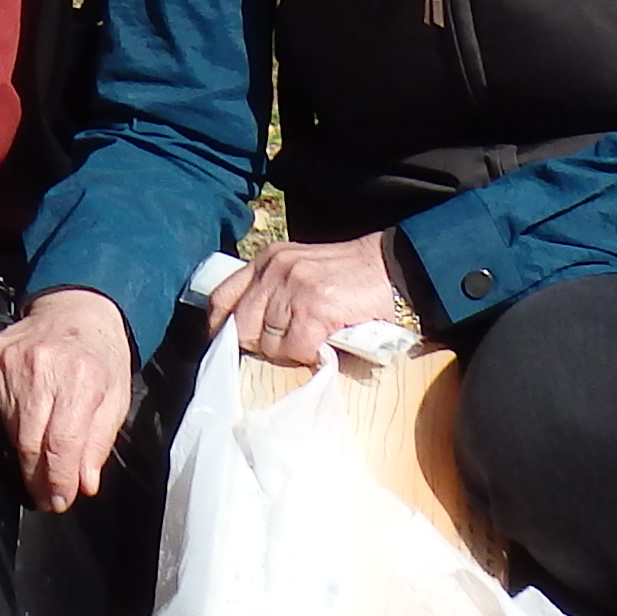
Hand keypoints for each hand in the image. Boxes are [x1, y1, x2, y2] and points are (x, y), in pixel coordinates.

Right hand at [0, 286, 136, 513]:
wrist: (77, 308)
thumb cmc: (101, 356)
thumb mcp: (116, 398)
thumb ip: (99, 442)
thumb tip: (83, 484)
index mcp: (80, 378)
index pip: (61, 444)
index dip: (58, 481)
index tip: (59, 501)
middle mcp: (41, 367)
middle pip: (29, 442)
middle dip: (38, 479)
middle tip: (46, 496)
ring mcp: (9, 361)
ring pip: (5, 430)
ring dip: (20, 457)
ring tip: (35, 468)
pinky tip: (14, 430)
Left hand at [206, 234, 417, 370]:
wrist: (395, 270)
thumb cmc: (351, 277)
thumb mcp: (302, 272)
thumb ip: (275, 292)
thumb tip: (250, 331)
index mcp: (267, 260)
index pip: (222, 298)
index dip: (221, 328)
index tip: (230, 346)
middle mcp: (274, 270)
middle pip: (241, 326)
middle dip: (259, 346)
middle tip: (286, 348)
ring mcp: (293, 287)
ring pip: (268, 343)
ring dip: (289, 352)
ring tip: (311, 341)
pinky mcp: (314, 307)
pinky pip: (295, 349)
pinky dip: (309, 355)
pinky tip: (325, 344)